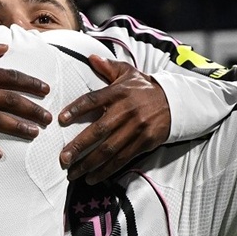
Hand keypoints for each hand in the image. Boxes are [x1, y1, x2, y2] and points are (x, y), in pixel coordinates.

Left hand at [59, 55, 170, 182]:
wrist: (175, 102)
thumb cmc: (145, 88)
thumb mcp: (129, 73)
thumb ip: (108, 67)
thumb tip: (91, 58)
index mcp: (119, 92)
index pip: (93, 100)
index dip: (76, 109)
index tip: (61, 119)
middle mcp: (127, 111)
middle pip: (99, 130)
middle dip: (79, 146)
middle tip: (63, 158)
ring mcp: (136, 128)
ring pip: (109, 149)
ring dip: (90, 163)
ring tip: (73, 173)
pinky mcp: (144, 142)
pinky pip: (123, 158)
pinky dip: (107, 170)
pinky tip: (93, 177)